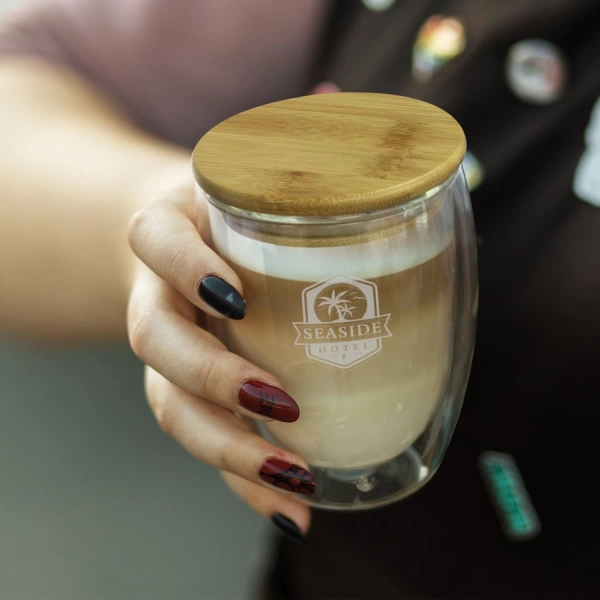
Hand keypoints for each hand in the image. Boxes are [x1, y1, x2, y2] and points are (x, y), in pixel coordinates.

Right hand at [127, 183, 311, 542]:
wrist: (182, 235)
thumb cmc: (236, 213)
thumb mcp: (261, 186)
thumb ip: (322, 189)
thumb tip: (441, 193)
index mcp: (170, 231)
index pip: (155, 240)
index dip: (187, 269)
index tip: (238, 297)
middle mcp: (157, 292)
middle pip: (153, 340)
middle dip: (213, 378)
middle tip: (280, 403)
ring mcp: (169, 344)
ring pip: (170, 404)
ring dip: (228, 449)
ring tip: (294, 480)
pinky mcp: (186, 387)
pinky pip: (204, 437)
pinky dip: (243, 480)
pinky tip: (291, 510)